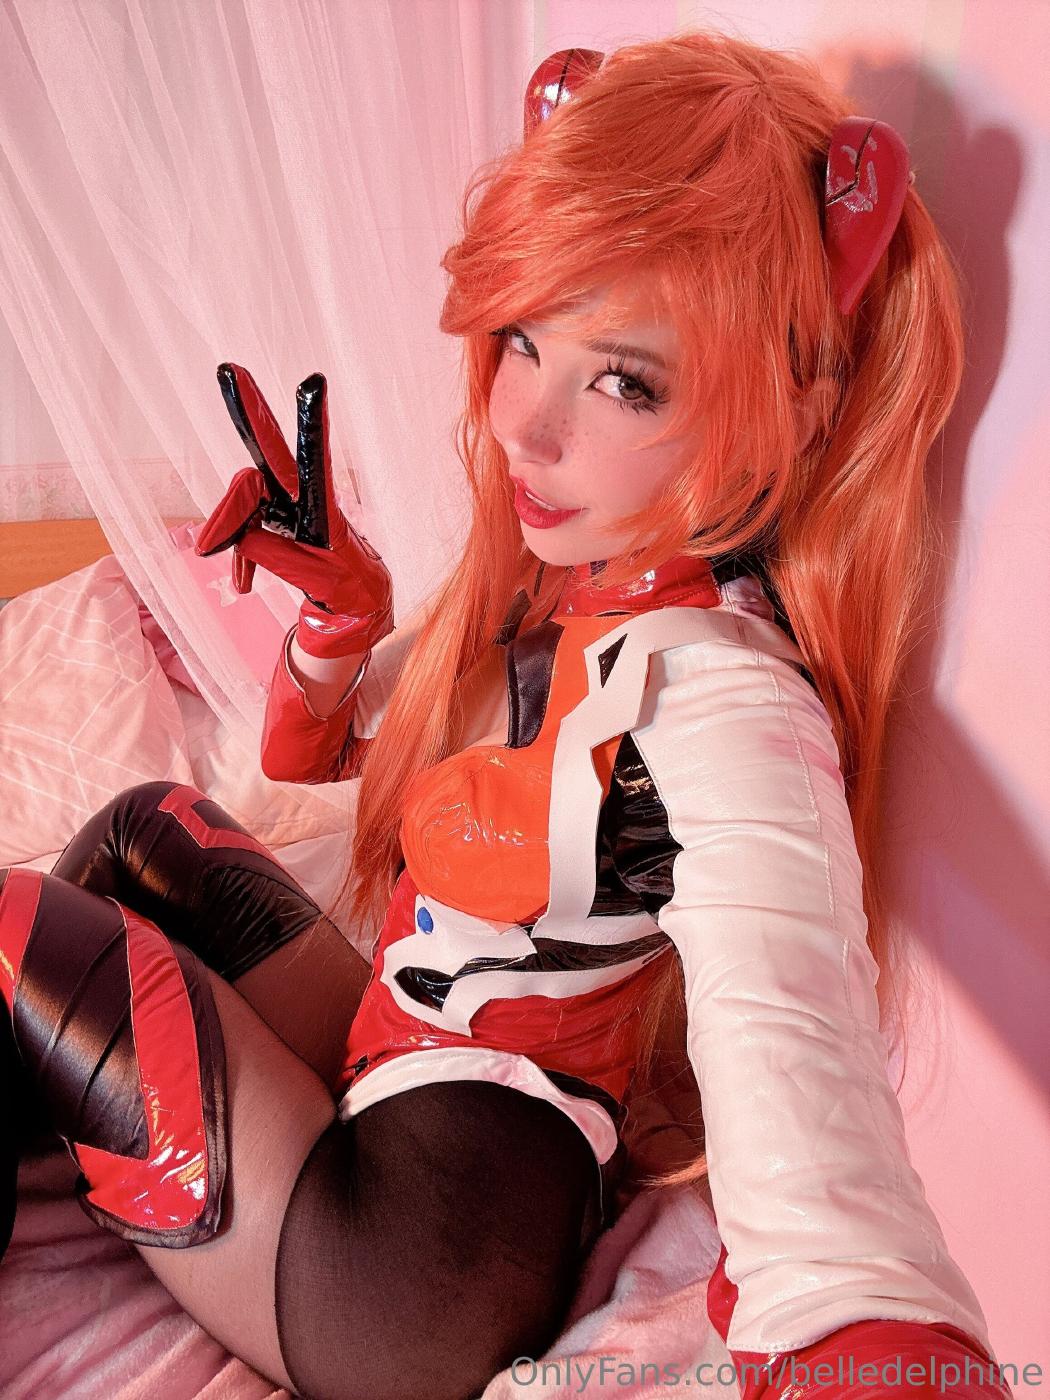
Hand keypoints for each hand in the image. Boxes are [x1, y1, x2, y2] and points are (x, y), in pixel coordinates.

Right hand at [195, 364, 392, 658]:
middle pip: (268, 451)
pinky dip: (240, 556)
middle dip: (248, 410)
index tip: (314, 381)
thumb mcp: (314, 577)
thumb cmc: (342, 584)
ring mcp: (284, 503)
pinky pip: (241, 528)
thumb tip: (237, 531)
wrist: (352, 599)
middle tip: (229, 369)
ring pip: (241, 503)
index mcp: (323, 508)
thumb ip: (272, 551)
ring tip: (243, 586)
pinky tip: (245, 586)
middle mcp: (301, 495)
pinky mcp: (272, 517)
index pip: (314, 458)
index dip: (311, 422)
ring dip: (230, 537)